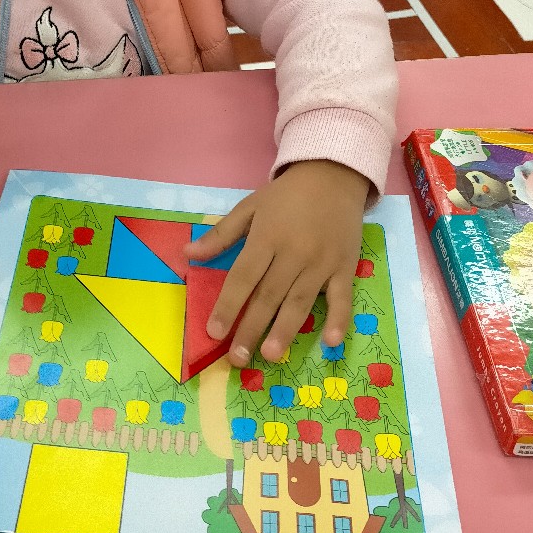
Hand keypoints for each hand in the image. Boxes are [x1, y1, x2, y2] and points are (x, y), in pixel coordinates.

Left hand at [184, 160, 370, 367]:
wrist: (333, 173)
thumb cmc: (287, 195)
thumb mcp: (249, 207)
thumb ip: (220, 234)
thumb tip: (187, 254)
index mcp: (267, 237)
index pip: (243, 277)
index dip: (228, 305)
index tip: (213, 332)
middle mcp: (294, 252)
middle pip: (269, 295)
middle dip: (251, 328)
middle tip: (237, 359)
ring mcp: (322, 262)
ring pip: (301, 301)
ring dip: (286, 330)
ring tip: (271, 355)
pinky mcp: (346, 267)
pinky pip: (343, 297)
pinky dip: (339, 319)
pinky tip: (330, 342)